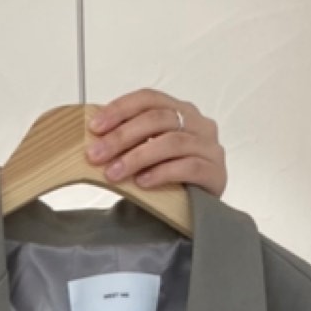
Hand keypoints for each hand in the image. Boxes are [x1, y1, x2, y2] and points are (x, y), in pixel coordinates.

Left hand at [86, 91, 225, 196]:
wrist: (193, 211)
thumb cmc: (168, 179)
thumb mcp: (146, 152)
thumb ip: (129, 139)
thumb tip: (93, 136)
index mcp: (180, 111)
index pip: (149, 98)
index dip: (120, 109)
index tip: (95, 127)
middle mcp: (198, 124)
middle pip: (158, 119)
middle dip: (122, 136)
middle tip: (97, 155)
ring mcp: (210, 147)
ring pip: (172, 143)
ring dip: (137, 157)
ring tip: (114, 173)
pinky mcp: (216, 173)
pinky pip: (188, 167)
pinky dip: (162, 173)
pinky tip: (142, 182)